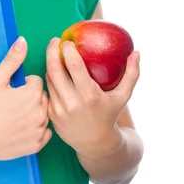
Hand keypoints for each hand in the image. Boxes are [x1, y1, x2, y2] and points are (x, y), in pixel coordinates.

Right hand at [0, 37, 51, 164]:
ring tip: (15, 117)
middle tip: (11, 105)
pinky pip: (44, 133)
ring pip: (44, 114)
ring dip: (34, 113)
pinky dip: (36, 130)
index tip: (10, 92)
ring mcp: (40, 130)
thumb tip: (23, 41)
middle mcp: (41, 112)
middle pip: (42, 97)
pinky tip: (21, 130)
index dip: (22, 85)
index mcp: (33, 94)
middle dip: (30, 98)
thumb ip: (12, 60)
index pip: (36, 81)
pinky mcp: (37, 145)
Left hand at [45, 37, 139, 156]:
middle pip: (54, 69)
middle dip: (51, 50)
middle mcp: (72, 102)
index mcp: (89, 95)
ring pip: (48, 78)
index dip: (67, 49)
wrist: (95, 143)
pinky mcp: (51, 114)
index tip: (67, 41)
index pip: (73, 65)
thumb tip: (136, 52)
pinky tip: (54, 72)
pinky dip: (49, 78)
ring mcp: (59, 109)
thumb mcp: (123, 96)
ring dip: (50, 63)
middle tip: (55, 41)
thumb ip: (132, 74)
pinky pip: (47, 90)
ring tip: (54, 54)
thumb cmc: (110, 114)